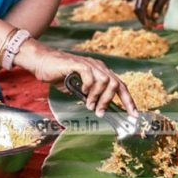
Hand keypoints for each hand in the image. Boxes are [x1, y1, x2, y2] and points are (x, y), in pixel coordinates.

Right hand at [14, 40, 137, 115]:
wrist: (43, 62)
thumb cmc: (60, 75)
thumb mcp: (78, 89)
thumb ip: (90, 96)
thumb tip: (99, 109)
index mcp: (101, 72)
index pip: (120, 86)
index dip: (128, 100)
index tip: (133, 115)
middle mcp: (98, 66)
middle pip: (115, 83)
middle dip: (109, 101)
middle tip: (100, 112)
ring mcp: (89, 64)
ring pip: (105, 80)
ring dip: (98, 96)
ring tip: (88, 104)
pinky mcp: (78, 63)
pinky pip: (90, 75)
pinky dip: (88, 86)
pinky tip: (81, 92)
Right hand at [133, 0, 177, 26]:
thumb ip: (159, 6)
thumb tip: (154, 18)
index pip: (140, 8)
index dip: (144, 19)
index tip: (150, 26)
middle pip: (137, 8)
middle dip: (143, 19)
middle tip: (150, 28)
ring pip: (137, 6)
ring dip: (143, 16)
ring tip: (151, 24)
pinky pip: (140, 3)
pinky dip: (143, 11)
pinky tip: (150, 16)